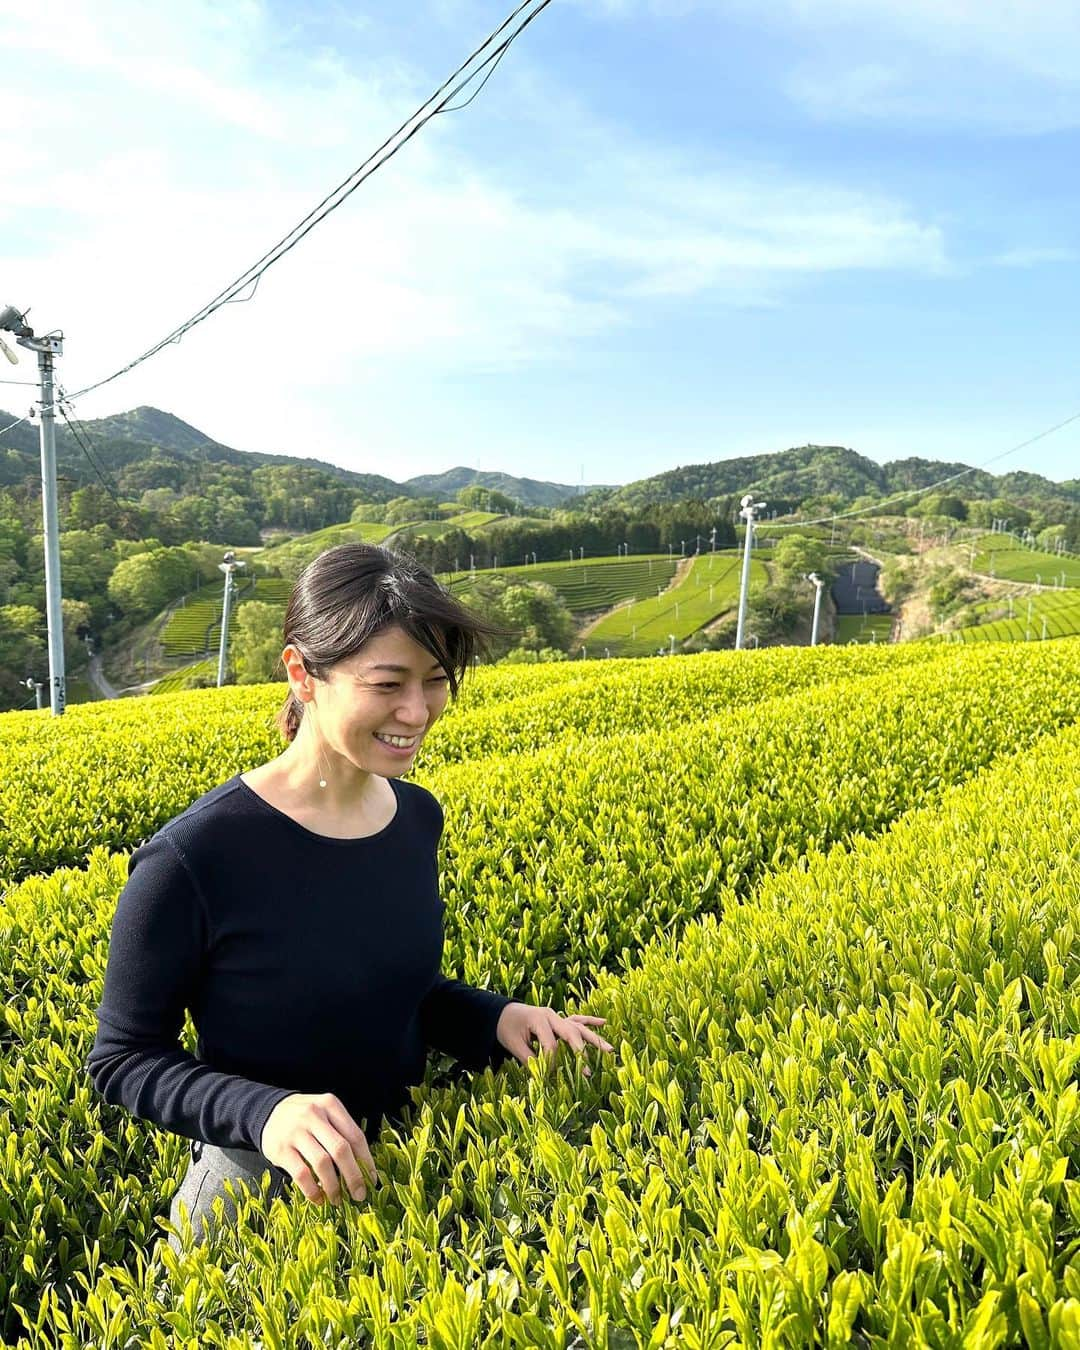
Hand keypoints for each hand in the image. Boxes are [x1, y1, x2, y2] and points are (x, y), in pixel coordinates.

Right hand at [259, 1092, 377, 1206]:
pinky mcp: (281, 1149)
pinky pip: (301, 1174)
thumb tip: (364, 1168)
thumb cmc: (306, 1118)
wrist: (269, 1111)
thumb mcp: (325, 1113)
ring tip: (338, 1199)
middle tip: (359, 1195)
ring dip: (333, 1186)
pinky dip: (312, 1190)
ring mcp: (296, 1132)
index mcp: (330, 1105)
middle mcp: (314, 1115)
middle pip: (341, 1149)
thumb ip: (342, 1132)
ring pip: (322, 1163)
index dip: (366, 1160)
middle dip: (353, 1176)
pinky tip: (318, 1199)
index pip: (355, 1135)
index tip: (372, 1180)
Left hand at [495, 1003, 614, 1076]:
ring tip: (610, 1050)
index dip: (552, 1062)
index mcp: (538, 1020)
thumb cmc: (506, 1028)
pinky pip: (577, 1019)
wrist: (502, 1012)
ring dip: (594, 1039)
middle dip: (581, 1052)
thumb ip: (529, 1059)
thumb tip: (543, 1078)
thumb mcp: (513, 1044)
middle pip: (571, 1033)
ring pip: (578, 1027)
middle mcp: (551, 1016)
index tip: (550, 1076)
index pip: (551, 1044)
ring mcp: (557, 1016)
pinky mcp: (559, 1018)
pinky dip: (590, 1020)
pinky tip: (604, 1023)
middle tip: (588, 1070)